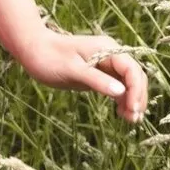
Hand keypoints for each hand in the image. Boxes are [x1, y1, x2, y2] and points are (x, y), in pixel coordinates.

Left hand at [15, 27, 148, 124]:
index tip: (132, 110)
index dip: (136, 90)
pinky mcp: (98, 74)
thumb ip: (96, 80)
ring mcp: (105, 64)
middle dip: (137, 97)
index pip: (131, 70)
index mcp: (106, 48)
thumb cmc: (49, 57)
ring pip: (128, 83)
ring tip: (130, 120)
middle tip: (134, 119)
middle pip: (134, 76)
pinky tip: (121, 113)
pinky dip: (122, 99)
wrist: (33, 50)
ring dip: (132, 100)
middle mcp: (109, 54)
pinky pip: (117, 87)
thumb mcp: (72, 70)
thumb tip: (121, 93)